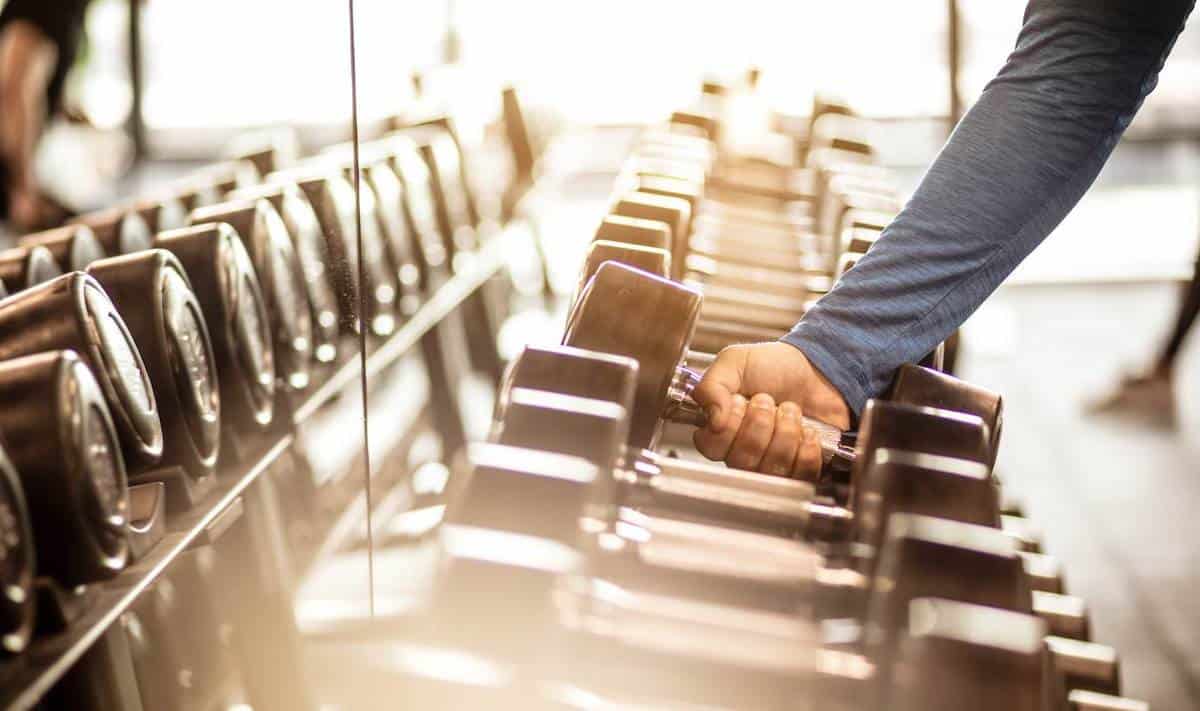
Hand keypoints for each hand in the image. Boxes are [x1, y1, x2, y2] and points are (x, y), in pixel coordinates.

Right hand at [691, 342, 850, 479]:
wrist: (816, 371)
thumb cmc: (774, 367)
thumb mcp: (734, 362)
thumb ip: (711, 387)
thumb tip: (712, 420)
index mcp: (719, 428)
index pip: (711, 447)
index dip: (727, 426)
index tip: (739, 401)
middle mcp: (741, 451)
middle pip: (741, 460)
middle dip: (760, 423)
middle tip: (767, 401)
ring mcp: (770, 464)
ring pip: (770, 468)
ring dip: (785, 432)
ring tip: (789, 410)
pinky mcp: (799, 471)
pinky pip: (799, 474)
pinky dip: (806, 448)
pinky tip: (806, 430)